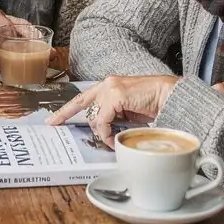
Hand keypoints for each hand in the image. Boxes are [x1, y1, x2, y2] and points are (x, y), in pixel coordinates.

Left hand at [47, 73, 178, 147]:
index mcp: (109, 85)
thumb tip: (104, 130)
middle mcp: (106, 84)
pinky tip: (114, 139)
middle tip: (88, 135)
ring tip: (113, 140)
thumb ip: (114, 115)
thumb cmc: (153, 104)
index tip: (52, 120)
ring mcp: (110, 88)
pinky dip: (107, 133)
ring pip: (93, 117)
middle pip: (84, 108)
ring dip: (102, 132)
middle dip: (86, 125)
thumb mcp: (128, 111)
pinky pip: (103, 120)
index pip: (82, 98)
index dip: (66, 110)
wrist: (170, 95)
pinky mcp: (115, 95)